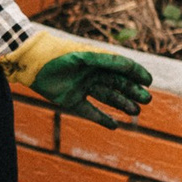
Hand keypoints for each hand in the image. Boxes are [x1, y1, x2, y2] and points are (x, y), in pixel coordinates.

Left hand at [3, 29, 152, 129]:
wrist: (32, 63)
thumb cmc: (60, 54)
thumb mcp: (86, 57)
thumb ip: (109, 61)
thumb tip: (131, 67)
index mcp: (97, 60)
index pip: (121, 68)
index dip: (136, 73)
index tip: (148, 81)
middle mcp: (91, 74)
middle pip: (117, 84)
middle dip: (132, 92)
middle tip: (147, 100)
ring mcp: (82, 88)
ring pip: (107, 98)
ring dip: (122, 104)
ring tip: (136, 112)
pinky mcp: (71, 101)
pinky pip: (90, 112)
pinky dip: (102, 119)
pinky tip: (115, 126)